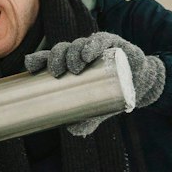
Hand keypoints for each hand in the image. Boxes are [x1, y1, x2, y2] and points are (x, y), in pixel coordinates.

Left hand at [24, 32, 166, 131]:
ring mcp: (94, 47)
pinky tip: (87, 54)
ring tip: (73, 67)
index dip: (37, 60)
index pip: (48, 59)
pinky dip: (91, 45)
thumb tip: (73, 131)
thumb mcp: (98, 108)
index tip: (31, 67)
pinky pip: (99, 41)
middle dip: (55, 58)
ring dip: (72, 53)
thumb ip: (87, 119)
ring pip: (77, 44)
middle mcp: (79, 53)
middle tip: (56, 72)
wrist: (140, 84)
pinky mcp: (111, 43)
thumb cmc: (113, 93)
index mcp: (69, 65)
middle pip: (61, 50)